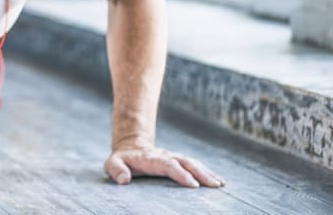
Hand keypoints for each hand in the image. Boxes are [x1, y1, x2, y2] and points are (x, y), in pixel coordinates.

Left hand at [104, 142, 225, 187]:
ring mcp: (174, 157)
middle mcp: (165, 156)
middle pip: (185, 162)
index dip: (180, 173)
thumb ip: (115, 169)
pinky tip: (219, 181)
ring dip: (207, 172)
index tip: (192, 184)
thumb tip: (124, 179)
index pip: (167, 165)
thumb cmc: (122, 160)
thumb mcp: (112, 163)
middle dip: (200, 173)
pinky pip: (195, 165)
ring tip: (220, 184)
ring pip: (193, 163)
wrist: (131, 147)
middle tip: (214, 185)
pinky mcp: (179, 161)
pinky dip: (207, 172)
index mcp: (151, 158)